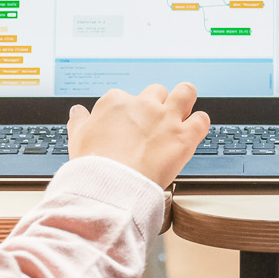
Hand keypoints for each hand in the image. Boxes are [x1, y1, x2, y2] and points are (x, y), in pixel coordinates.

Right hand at [67, 82, 208, 186]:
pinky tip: (194, 130)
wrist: (111, 185)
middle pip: (156, 92)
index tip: (128, 125)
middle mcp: (143, 105)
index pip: (125, 98)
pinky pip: (201, 120)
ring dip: (186, 98)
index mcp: (116, 102)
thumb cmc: (93, 165)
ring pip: (185, 92)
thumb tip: (78, 111)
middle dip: (157, 104)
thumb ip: (79, 121)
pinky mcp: (183, 136)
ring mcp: (165, 118)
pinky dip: (200, 123)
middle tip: (155, 121)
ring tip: (184, 108)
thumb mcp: (77, 138)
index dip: (129, 112)